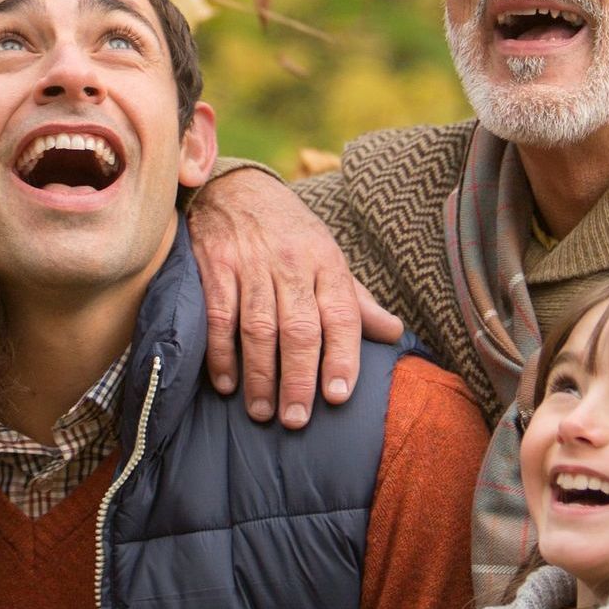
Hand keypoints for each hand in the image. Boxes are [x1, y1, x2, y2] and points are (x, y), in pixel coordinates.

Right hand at [188, 168, 401, 427]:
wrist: (235, 188)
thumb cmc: (289, 232)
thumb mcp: (328, 256)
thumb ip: (356, 299)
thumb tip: (394, 334)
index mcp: (326, 262)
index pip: (342, 313)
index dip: (342, 356)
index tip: (339, 395)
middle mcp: (292, 264)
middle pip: (299, 328)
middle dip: (298, 378)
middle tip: (296, 419)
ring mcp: (251, 265)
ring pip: (258, 328)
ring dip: (260, 376)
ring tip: (262, 413)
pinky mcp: (215, 268)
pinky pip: (218, 317)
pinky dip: (221, 354)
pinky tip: (226, 384)